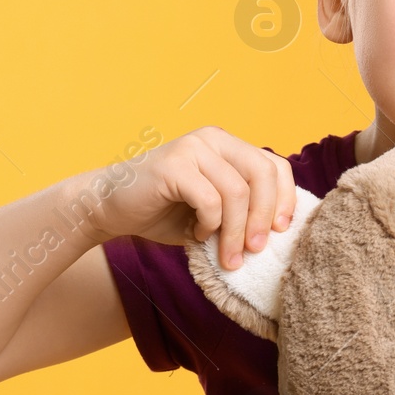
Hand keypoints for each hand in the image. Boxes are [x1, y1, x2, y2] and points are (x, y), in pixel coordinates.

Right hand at [83, 126, 295, 268]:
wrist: (109, 208)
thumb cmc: (163, 211)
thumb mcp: (213, 210)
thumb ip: (242, 210)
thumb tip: (278, 232)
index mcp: (228, 146)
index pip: (274, 165)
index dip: (285, 199)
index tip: (280, 231)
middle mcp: (213, 139)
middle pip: (262, 174)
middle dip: (263, 217)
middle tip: (255, 250)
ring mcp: (193, 148)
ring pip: (237, 192)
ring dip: (235, 231)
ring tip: (227, 255)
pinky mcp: (174, 165)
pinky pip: (210, 200)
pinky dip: (209, 224)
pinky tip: (197, 234)